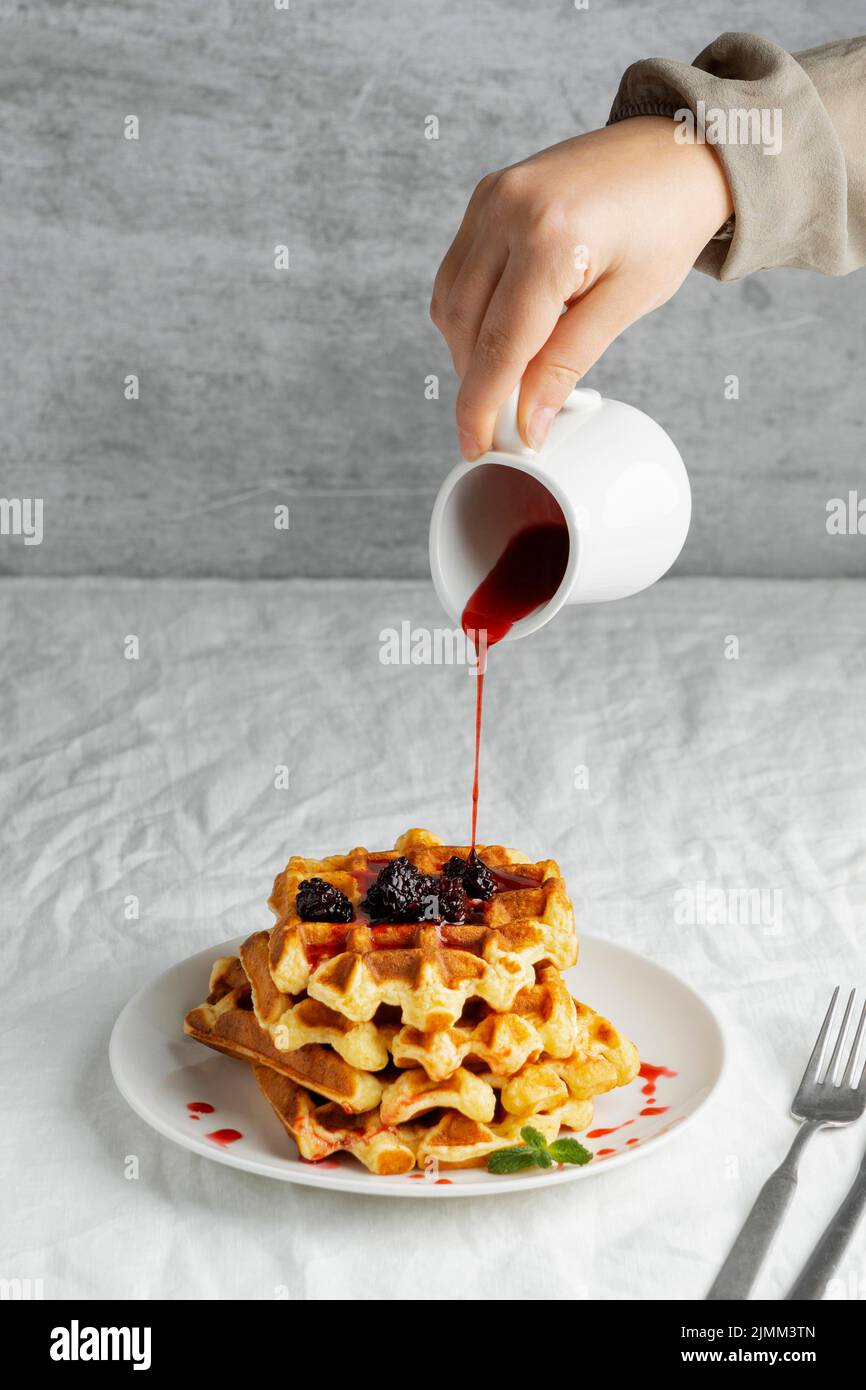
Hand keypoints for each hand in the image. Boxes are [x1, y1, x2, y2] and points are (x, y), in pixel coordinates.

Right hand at [430, 116, 732, 458]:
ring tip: (510, 372)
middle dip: (478, 382)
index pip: (499, 346)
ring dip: (470, 349)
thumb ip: (566, 364)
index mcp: (551, 241)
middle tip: (505, 419)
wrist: (677, 151)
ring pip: (451, 303)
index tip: (477, 446)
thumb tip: (529, 424)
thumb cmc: (665, 224)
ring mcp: (492, 198)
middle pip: (466, 328)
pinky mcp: (487, 194)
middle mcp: (508, 212)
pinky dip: (470, 311)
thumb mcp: (625, 304)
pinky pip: (458, 271)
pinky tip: (504, 327)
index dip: (482, 406)